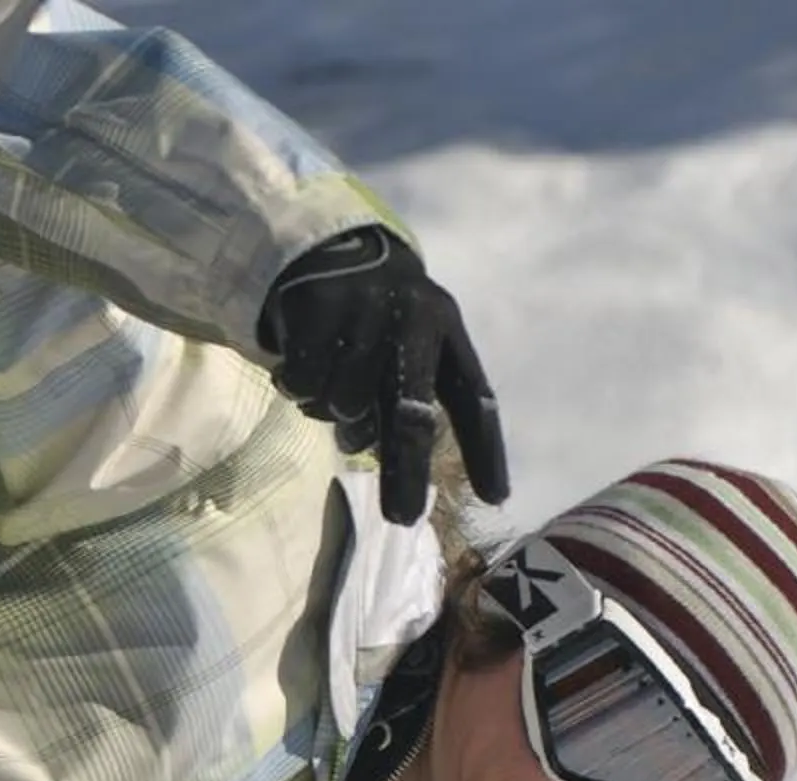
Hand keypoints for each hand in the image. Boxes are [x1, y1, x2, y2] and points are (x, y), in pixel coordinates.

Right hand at [257, 226, 511, 525]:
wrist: (330, 246)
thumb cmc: (381, 315)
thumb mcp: (414, 342)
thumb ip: (416, 396)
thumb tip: (410, 473)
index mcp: (445, 330)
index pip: (474, 398)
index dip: (486, 449)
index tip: (496, 497)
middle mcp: (411, 321)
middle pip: (409, 414)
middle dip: (406, 471)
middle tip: (402, 518)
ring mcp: (362, 315)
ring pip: (345, 406)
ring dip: (332, 414)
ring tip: (332, 391)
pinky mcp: (317, 311)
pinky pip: (304, 385)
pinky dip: (300, 389)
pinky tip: (303, 369)